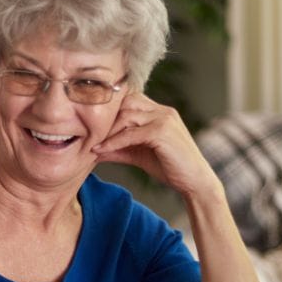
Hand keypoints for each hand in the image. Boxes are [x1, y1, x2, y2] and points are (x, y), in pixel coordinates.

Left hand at [92, 93, 219, 197]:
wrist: (194, 182)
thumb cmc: (169, 167)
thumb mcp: (138, 154)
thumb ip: (118, 148)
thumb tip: (93, 149)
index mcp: (159, 112)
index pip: (129, 99)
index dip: (110, 110)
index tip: (91, 124)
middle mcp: (162, 111)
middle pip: (125, 103)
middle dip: (105, 118)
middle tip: (87, 133)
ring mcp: (164, 119)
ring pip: (126, 116)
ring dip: (106, 130)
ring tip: (91, 143)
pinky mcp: (162, 132)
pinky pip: (131, 133)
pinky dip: (113, 142)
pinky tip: (101, 150)